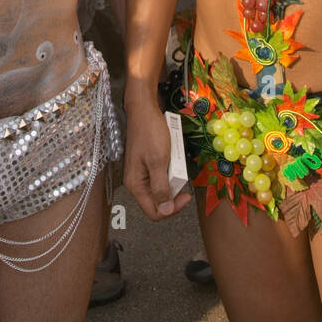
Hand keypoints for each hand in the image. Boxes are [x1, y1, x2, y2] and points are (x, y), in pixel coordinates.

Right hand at [123, 98, 190, 222]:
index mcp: (136, 185)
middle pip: (157, 202)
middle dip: (172, 194)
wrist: (144, 110)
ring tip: (178, 167)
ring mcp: (141, 173)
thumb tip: (165, 211)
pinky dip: (169, 171)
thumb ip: (161, 187)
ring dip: (171, 181)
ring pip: (159, 189)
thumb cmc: (150, 133)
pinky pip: (159, 176)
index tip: (186, 196)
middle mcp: (136, 182)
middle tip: (183, 179)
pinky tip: (173, 160)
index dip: (171, 209)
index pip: (154, 212)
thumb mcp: (158, 161)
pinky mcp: (146, 165)